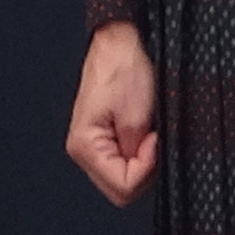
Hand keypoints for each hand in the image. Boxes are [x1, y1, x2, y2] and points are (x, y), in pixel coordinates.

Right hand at [65, 21, 158, 205]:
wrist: (117, 44)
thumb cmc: (124, 70)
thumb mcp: (138, 118)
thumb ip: (139, 155)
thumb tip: (143, 173)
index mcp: (85, 146)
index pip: (122, 187)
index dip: (146, 169)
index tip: (152, 141)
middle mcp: (82, 151)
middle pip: (120, 189)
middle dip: (144, 170)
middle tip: (152, 139)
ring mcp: (90, 146)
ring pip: (122, 179)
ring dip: (141, 162)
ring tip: (147, 133)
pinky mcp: (101, 140)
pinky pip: (122, 163)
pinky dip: (137, 155)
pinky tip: (142, 134)